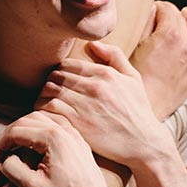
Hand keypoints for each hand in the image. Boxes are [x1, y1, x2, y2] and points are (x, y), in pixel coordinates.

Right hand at [0, 111, 118, 186]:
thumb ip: (12, 168)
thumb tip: (7, 158)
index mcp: (53, 138)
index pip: (16, 130)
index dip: (0, 145)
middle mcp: (66, 131)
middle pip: (28, 120)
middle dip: (10, 135)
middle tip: (1, 153)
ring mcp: (75, 136)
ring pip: (43, 120)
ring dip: (25, 131)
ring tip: (15, 149)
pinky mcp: (80, 143)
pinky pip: (56, 127)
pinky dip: (40, 132)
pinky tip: (34, 148)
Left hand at [37, 41, 175, 168]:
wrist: (144, 144)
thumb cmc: (138, 111)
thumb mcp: (133, 79)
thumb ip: (115, 57)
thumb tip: (93, 42)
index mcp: (105, 74)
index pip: (68, 64)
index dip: (59, 72)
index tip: (59, 82)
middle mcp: (94, 86)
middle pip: (56, 76)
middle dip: (49, 83)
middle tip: (48, 93)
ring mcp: (85, 105)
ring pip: (49, 90)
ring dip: (43, 95)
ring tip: (45, 103)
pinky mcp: (78, 123)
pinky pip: (49, 108)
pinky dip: (42, 109)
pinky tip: (46, 115)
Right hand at [129, 2, 186, 119]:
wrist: (143, 107)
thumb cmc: (132, 79)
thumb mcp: (133, 46)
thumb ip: (144, 25)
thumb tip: (152, 10)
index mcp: (169, 35)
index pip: (168, 10)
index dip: (159, 6)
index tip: (154, 8)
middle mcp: (186, 45)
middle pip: (184, 19)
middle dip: (173, 13)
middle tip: (164, 14)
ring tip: (186, 17)